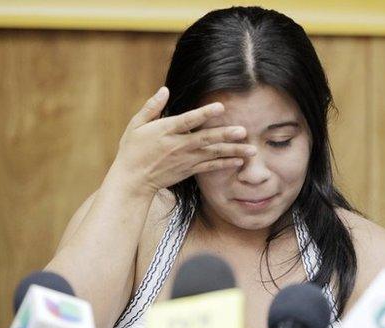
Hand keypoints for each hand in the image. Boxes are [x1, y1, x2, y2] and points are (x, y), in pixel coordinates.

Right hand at [107, 86, 255, 197]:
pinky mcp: (189, 170)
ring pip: (213, 154)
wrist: (133, 180)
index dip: (204, 114)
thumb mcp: (136, 125)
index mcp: (166, 131)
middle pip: (206, 139)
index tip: (220, 107)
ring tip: (252, 149)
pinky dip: (225, 164)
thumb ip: (152, 107)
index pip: (188, 120)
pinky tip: (240, 160)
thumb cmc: (133, 149)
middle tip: (243, 131)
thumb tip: (165, 89)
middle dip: (225, 135)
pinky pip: (210, 167)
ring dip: (233, 151)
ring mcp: (186, 159)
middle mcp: (178, 145)